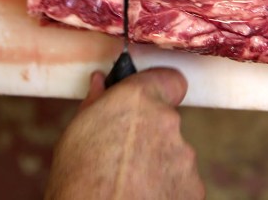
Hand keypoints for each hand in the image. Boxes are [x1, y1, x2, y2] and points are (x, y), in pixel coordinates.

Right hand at [46, 68, 204, 199]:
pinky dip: (166, 189)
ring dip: (157, 163)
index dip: (161, 90)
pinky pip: (180, 181)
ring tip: (130, 181)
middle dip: (150, 133)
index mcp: (137, 100)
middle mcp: (168, 122)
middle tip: (124, 154)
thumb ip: (95, 104)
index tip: (150, 100)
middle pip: (166, 121)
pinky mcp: (193, 188)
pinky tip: (143, 196)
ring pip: (173, 153)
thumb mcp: (75, 135)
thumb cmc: (78, 182)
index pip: (170, 80)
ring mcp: (184, 157)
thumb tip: (100, 83)